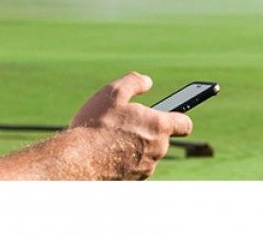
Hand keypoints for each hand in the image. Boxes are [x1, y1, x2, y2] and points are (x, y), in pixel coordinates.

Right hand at [68, 72, 193, 179]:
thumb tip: (146, 81)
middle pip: (162, 138)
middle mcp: (158, 150)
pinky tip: (107, 152)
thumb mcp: (113, 93)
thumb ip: (134, 82)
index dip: (178, 117)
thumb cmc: (96, 125)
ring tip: (112, 137)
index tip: (170, 113)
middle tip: (126, 122)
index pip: (185, 124)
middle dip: (147, 129)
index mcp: (159, 126)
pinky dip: (125, 159)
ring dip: (135, 145)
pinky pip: (134, 166)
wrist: (77, 160)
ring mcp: (146, 168)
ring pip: (147, 153)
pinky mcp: (133, 180)